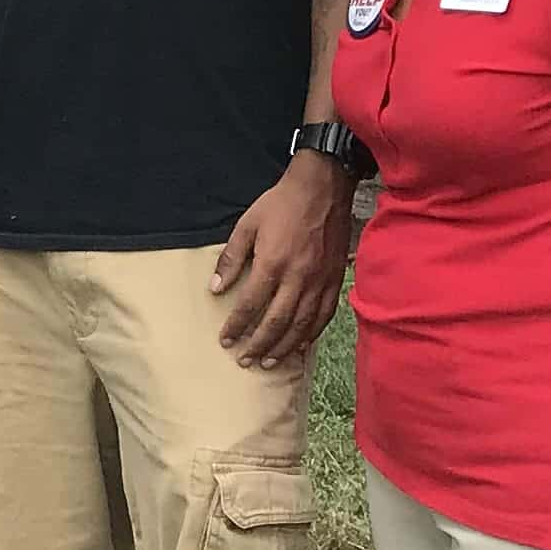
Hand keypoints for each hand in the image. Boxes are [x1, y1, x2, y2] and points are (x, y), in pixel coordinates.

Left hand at [212, 152, 354, 370]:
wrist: (323, 187)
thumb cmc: (282, 204)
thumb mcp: (247, 225)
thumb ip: (231, 259)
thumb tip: (215, 288)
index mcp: (273, 263)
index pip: (251, 305)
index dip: (237, 326)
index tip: (226, 340)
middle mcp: (298, 277)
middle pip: (277, 321)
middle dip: (259, 344)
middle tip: (245, 360)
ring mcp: (320, 280)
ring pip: (302, 324)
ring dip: (284, 346)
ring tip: (269, 362)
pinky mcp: (335, 279)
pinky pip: (324, 315)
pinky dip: (312, 334)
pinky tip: (301, 345)